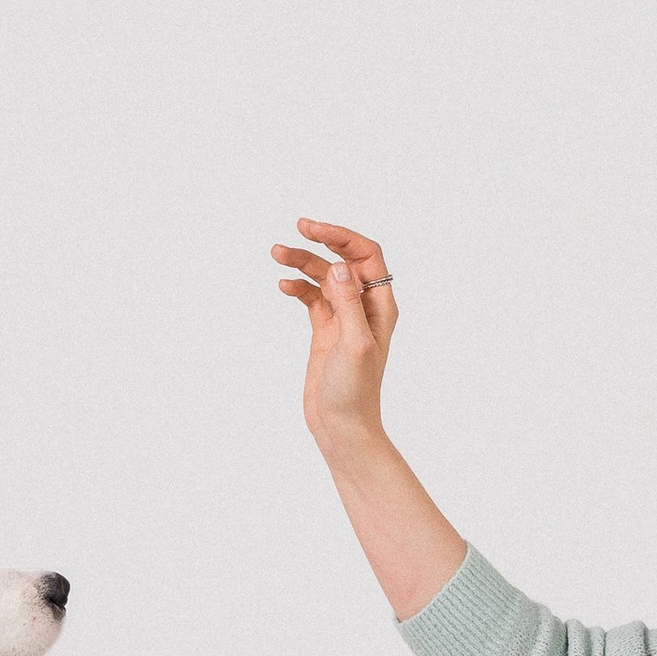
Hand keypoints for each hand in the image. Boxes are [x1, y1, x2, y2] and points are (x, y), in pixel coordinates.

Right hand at [273, 217, 399, 461]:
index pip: (367, 256)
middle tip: (297, 228)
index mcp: (380, 307)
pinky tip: (283, 285)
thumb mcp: (354, 345)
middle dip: (322, 241)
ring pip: (324, 277)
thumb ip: (348, 304)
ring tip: (276, 253)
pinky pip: (312, 298)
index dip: (343, 237)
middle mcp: (364, 308)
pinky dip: (298, 287)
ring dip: (303, 263)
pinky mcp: (325, 331)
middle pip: (344, 260)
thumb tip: (339, 266)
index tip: (313, 230)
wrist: (342, 427)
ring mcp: (343, 319)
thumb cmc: (355, 392)